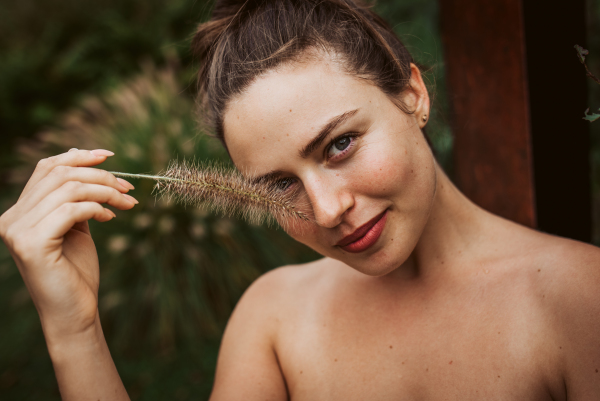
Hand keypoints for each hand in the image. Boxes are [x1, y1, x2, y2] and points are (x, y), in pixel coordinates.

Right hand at [0, 149, 136, 344]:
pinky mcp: (32, 244)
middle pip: (60, 174)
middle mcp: (11, 219)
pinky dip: (96, 208)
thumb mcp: (77, 227)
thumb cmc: (77, 271)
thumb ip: (77, 199)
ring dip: (105, 191)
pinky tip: (110, 217)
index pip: (46, 168)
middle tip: (128, 187)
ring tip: (126, 202)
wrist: (75, 312)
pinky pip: (70, 210)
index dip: (78, 157)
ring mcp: (18, 231)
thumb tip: (94, 164)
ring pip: (68, 189)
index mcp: (19, 212)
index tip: (109, 157)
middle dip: (100, 176)